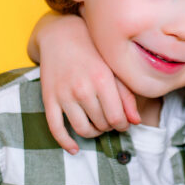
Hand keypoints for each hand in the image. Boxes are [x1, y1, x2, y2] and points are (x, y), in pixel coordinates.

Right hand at [36, 14, 139, 151]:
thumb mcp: (113, 68)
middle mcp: (82, 89)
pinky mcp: (48, 99)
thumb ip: (126, 94)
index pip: (117, 118)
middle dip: (109, 127)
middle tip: (110, 120)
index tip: (123, 123)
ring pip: (82, 129)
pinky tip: (74, 149)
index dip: (123, 126)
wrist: (61, 35)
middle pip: (101, 124)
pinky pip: (55, 128)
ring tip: (97, 126)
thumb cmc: (92, 50)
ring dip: (93, 133)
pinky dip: (65, 142)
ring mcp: (63, 95)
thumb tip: (136, 121)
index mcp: (102, 80)